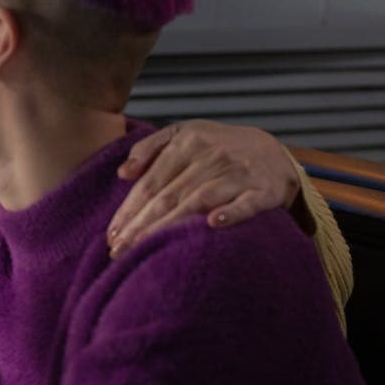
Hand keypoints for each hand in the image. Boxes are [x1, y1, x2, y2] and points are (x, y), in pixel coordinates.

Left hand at [107, 120, 299, 256]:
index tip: (111, 235)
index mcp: (187, 143)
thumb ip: (149, 148)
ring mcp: (238, 173)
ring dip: (169, 226)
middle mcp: (211, 156)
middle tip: (119, 250)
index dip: (129, 209)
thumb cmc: (218, 148)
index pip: (150, 182)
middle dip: (140, 225)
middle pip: (168, 195)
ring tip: (144, 248)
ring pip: (198, 200)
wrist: (274, 152)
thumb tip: (123, 173)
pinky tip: (212, 224)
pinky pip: (246, 203)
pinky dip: (231, 212)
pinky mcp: (263, 189)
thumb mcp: (184, 134)